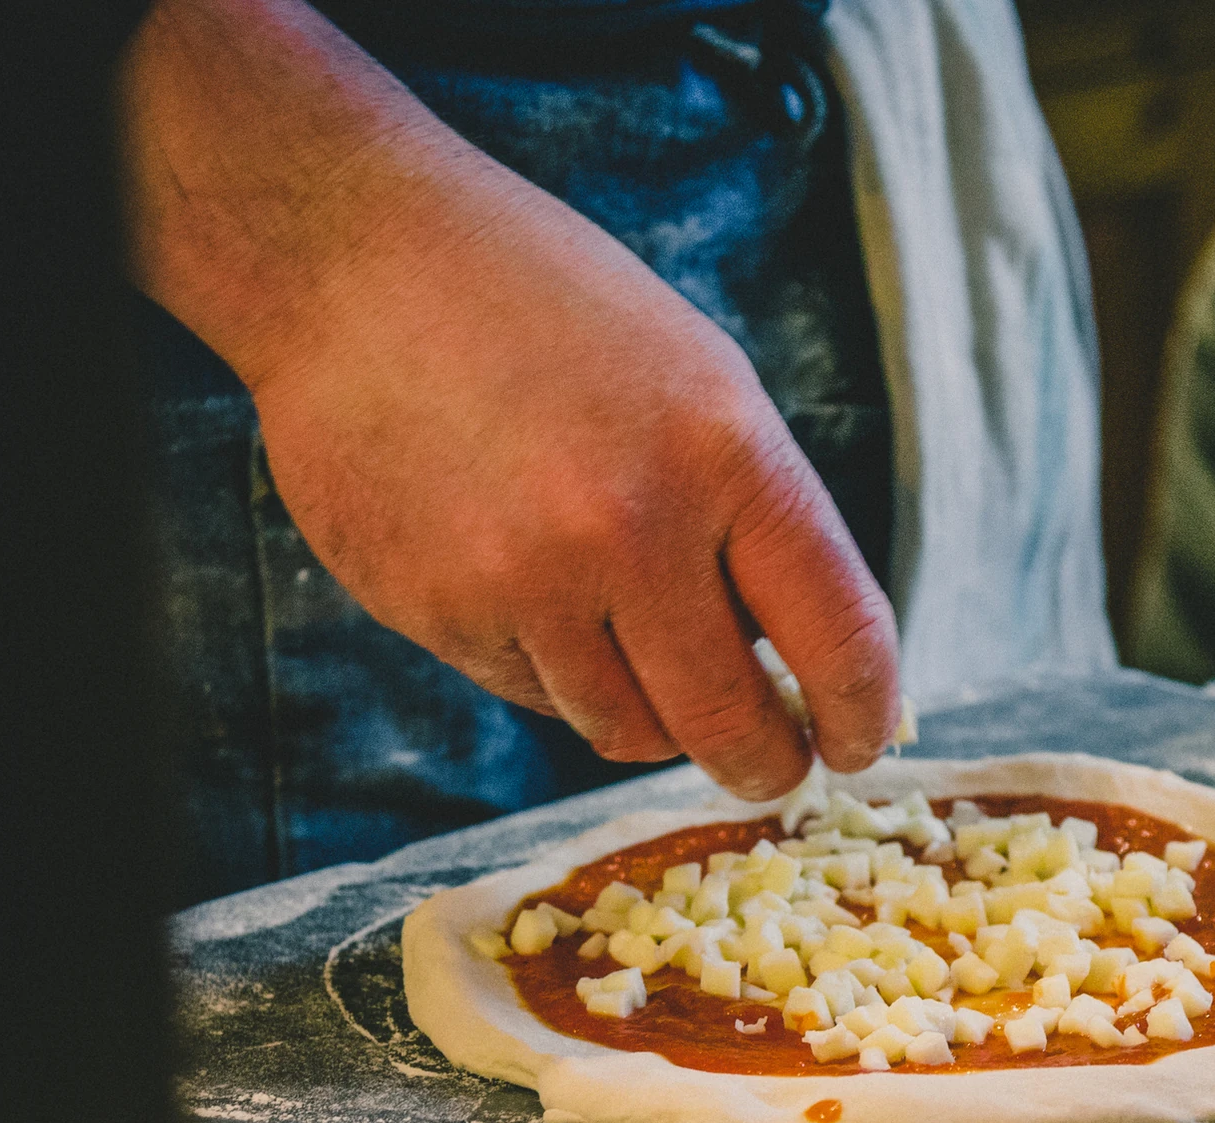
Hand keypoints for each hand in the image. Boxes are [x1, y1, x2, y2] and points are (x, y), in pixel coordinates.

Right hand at [121, 0, 898, 799]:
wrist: (354, 263)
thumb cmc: (546, 312)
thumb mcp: (696, 381)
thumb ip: (755, 517)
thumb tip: (805, 664)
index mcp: (726, 454)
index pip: (839, 637)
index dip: (861, 713)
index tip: (858, 743)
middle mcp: (631, 529)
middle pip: (730, 726)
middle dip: (764, 763)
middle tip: (770, 767)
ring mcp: (527, 581)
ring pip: (625, 728)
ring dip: (648, 710)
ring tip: (626, 631)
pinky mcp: (440, 614)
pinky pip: (533, 694)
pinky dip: (552, 669)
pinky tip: (524, 581)